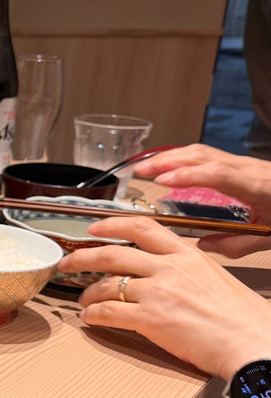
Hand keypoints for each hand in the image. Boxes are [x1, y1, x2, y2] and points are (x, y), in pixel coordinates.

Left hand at [59, 216, 270, 379]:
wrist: (252, 341)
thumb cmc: (240, 316)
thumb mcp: (213, 277)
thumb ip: (184, 269)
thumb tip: (161, 273)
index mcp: (186, 254)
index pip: (141, 226)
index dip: (111, 224)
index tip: (93, 228)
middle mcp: (168, 268)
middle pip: (112, 253)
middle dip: (82, 256)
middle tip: (68, 262)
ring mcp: (157, 292)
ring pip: (106, 284)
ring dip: (86, 293)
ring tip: (81, 301)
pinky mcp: (150, 319)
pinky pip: (108, 311)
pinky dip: (93, 314)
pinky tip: (89, 318)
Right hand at [133, 143, 270, 256]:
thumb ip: (238, 243)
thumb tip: (202, 246)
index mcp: (258, 186)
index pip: (218, 174)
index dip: (189, 176)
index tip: (163, 181)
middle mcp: (249, 170)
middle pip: (204, 156)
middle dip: (168, 160)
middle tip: (140, 171)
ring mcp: (245, 164)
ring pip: (203, 152)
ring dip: (172, 156)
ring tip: (145, 167)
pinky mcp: (242, 165)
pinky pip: (208, 156)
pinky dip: (184, 158)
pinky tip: (169, 167)